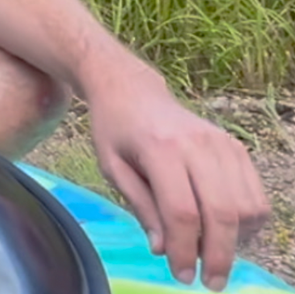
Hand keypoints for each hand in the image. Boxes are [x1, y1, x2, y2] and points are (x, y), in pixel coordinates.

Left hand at [90, 92, 270, 291]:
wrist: (133, 92)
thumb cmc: (115, 132)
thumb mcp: (113, 170)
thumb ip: (141, 208)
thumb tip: (163, 249)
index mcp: (161, 150)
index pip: (182, 211)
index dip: (184, 249)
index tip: (182, 276)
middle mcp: (199, 145)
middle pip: (222, 212)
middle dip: (218, 255)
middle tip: (210, 282)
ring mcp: (224, 144)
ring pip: (247, 206)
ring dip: (236, 241)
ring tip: (212, 254)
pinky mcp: (237, 147)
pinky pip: (255, 193)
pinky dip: (248, 221)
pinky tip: (227, 233)